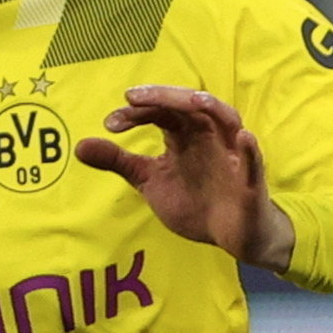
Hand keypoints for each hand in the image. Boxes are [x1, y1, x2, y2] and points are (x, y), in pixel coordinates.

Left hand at [81, 85, 290, 269]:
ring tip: (195, 100)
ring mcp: (231, 155)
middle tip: (134, 97)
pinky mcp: (250, 180)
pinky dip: (249, 149)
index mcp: (184, 135)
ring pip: (227, 120)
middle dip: (164, 97)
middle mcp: (209, 137)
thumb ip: (120, 162)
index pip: (159, 112)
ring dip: (213, 108)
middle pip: (190, 105)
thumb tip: (79, 146)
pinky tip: (244, 138)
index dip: (135, 113)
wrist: (230, 235)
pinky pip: (253, 162)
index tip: (110, 124)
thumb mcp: (150, 181)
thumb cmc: (195, 203)